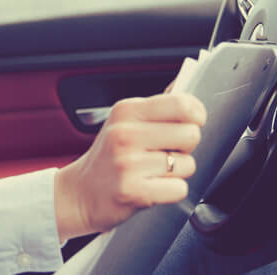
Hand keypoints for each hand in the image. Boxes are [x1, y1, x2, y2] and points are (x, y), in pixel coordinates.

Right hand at [54, 93, 206, 241]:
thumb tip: (183, 83)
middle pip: (191, 134)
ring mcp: (128, 163)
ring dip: (177, 172)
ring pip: (188, 164)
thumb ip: (155, 106)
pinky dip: (171, 192)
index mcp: (126, 110)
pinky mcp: (133, 191)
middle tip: (165, 152)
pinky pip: (179, 189)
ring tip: (154, 171)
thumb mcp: (124, 122)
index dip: (196, 115)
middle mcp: (125, 133)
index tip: (191, 123)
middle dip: (185, 147)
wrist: (80, 192)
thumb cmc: (108, 156)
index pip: (182, 104)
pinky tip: (152, 187)